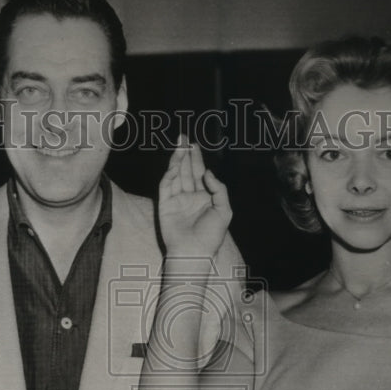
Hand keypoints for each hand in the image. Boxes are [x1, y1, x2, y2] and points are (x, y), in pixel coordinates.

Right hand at [158, 137, 231, 258]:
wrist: (194, 252)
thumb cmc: (211, 235)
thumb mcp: (224, 210)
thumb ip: (219, 189)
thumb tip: (207, 173)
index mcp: (204, 197)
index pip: (200, 174)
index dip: (197, 159)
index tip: (195, 145)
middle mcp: (190, 196)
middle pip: (187, 170)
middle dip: (185, 154)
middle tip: (184, 137)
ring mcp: (177, 200)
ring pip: (176, 175)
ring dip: (177, 160)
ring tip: (179, 145)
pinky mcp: (165, 204)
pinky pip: (166, 185)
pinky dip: (170, 173)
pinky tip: (175, 164)